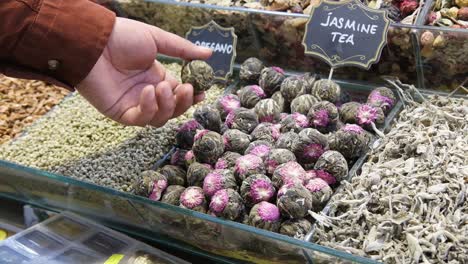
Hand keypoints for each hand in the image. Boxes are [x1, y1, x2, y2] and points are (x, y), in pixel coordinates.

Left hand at [77, 18, 211, 126]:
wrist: (93, 40)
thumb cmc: (122, 37)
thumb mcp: (157, 39)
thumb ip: (182, 50)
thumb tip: (209, 54)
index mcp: (157, 78)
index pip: (179, 94)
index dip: (191, 96)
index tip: (201, 92)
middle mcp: (148, 94)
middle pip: (173, 110)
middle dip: (182, 102)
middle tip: (185, 89)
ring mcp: (134, 105)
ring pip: (160, 119)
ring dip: (166, 105)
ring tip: (161, 86)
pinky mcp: (120, 113)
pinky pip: (141, 119)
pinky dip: (148, 108)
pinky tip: (148, 91)